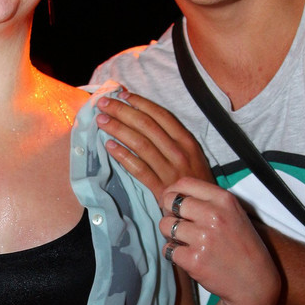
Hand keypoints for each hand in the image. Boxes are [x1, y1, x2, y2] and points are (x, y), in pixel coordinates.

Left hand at [96, 90, 213, 202]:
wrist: (203, 209)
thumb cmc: (195, 181)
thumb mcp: (192, 155)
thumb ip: (173, 140)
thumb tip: (144, 120)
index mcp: (187, 141)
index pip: (161, 115)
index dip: (140, 103)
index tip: (123, 95)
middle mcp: (179, 152)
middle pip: (147, 126)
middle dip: (123, 111)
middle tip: (104, 104)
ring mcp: (170, 170)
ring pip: (140, 144)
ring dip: (118, 129)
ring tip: (101, 121)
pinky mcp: (161, 188)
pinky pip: (138, 169)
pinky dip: (123, 156)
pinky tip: (109, 146)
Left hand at [161, 177, 280, 304]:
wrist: (255, 282)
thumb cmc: (242, 246)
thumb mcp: (234, 214)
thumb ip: (208, 201)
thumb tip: (172, 194)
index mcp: (224, 200)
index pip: (184, 183)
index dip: (172, 192)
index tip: (172, 203)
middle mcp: (213, 215)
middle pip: (170, 202)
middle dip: (168, 212)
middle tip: (178, 224)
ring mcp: (203, 238)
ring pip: (165, 225)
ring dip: (170, 234)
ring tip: (185, 241)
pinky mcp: (194, 260)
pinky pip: (168, 249)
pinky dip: (173, 253)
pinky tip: (188, 257)